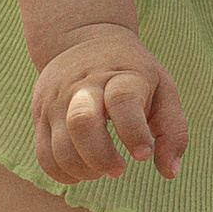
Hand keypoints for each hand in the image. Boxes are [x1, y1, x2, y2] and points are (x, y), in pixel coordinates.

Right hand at [27, 23, 188, 183]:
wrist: (82, 38)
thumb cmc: (132, 72)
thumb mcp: (163, 89)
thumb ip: (172, 130)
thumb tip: (169, 172)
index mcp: (120, 76)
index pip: (122, 101)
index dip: (133, 132)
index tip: (143, 154)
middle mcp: (83, 86)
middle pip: (82, 123)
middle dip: (101, 157)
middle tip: (119, 168)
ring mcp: (57, 101)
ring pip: (60, 148)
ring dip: (84, 170)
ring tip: (103, 168)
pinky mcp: (40, 115)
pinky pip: (44, 156)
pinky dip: (64, 173)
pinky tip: (84, 170)